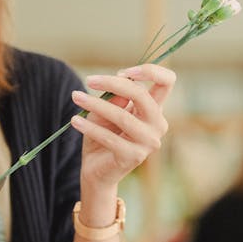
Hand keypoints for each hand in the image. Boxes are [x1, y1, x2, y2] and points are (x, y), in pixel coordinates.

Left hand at [70, 63, 173, 191]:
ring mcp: (148, 143)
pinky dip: (90, 127)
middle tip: (89, 80)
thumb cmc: (101, 136)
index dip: (150, 71)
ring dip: (95, 104)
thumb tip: (121, 81)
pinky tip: (75, 120)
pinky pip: (109, 137)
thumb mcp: (105, 111)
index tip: (123, 72)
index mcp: (154, 110)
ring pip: (122, 116)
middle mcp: (157, 125)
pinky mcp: (133, 157)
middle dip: (113, 83)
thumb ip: (114, 97)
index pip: (167, 81)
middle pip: (142, 95)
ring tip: (76, 97)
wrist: (95, 170)